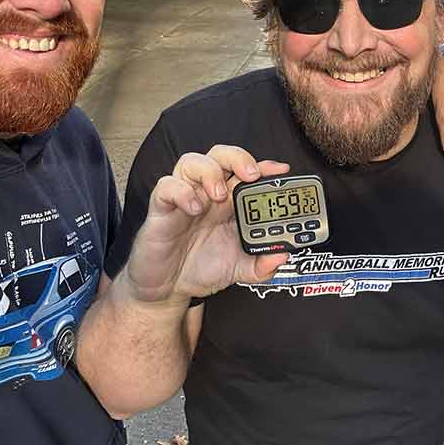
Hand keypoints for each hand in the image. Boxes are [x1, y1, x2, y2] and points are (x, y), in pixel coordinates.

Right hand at [122, 146, 289, 304]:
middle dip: (239, 158)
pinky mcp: (162, 209)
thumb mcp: (239, 270)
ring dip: (210, 171)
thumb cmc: (202, 268)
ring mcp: (185, 198)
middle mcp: (208, 194)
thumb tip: (281, 257)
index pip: (247, 172)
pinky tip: (194, 209)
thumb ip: (262, 266)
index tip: (281, 171)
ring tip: (219, 195)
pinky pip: (166, 186)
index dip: (264, 166)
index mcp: (230, 203)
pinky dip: (181, 192)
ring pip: (192, 161)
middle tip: (251, 175)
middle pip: (221, 156)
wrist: (168, 288)